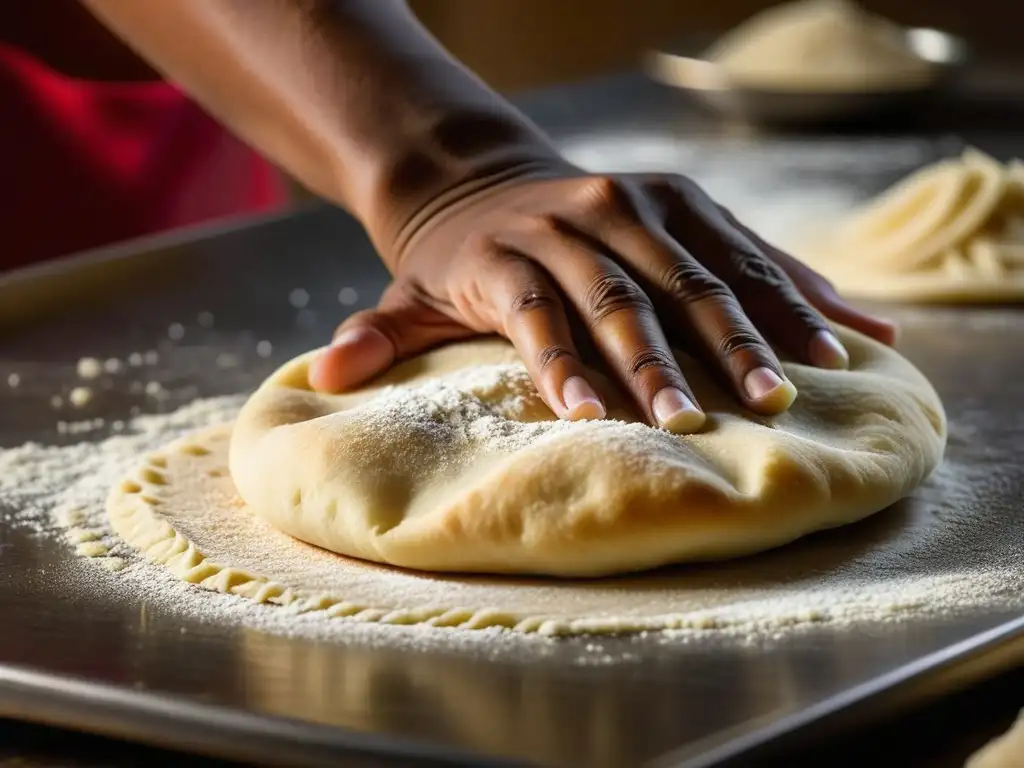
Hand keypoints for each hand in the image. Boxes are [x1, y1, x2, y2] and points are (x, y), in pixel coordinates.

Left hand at [309, 163, 896, 432]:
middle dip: (673, 362)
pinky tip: (851, 330)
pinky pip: (747, 246)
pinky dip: (796, 289)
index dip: (567, 367)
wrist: (484, 177)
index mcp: (513, 252)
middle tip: (712, 419)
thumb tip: (323, 378)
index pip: (542, 315)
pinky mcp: (685, 200)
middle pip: (631, 298)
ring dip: (751, 330)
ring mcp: (642, 203)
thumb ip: (376, 335)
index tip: (598, 419)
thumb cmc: (454, 259)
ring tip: (797, 384)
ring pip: (703, 271)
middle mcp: (582, 219)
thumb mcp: (407, 292)